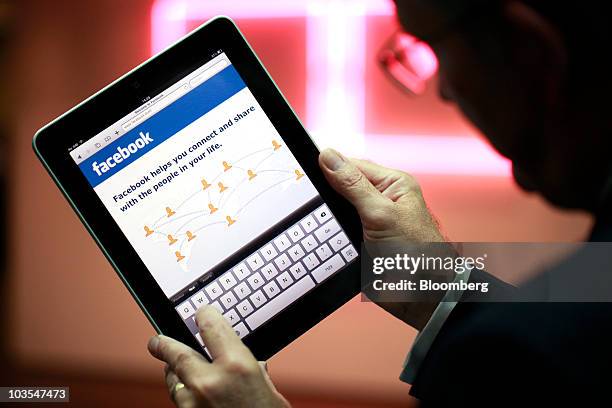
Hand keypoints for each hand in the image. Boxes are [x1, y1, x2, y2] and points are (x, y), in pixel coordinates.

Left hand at [148, 306, 289, 407]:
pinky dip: (180, 394)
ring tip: (171, 366)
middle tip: (156, 341)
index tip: (201, 313)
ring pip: (172, 379)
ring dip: (172, 372)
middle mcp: (209, 381)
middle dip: (164, 344)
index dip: (204, 315)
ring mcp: (193, 404)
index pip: (210, 325)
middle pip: (176, 352)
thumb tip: (249, 364)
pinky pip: (178, 401)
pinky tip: (185, 393)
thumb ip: (254, 372)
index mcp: (236, 366)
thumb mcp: (269, 392)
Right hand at [318, 149, 451, 329]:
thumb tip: (329, 157)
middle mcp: (381, 200)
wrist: (421, 297)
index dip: (329, 167)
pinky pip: (336, 232)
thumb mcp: (380, 213)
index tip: (305, 169)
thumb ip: (353, 185)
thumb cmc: (417, 254)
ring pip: (336, 211)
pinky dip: (328, 235)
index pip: (353, 166)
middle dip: (327, 196)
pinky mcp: (360, 241)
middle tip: (311, 201)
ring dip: (327, 218)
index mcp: (392, 184)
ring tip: (316, 222)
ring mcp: (369, 222)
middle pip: (341, 187)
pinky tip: (321, 236)